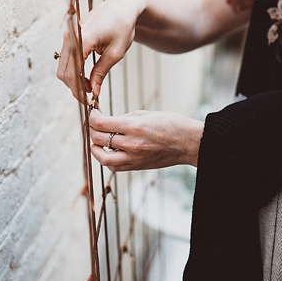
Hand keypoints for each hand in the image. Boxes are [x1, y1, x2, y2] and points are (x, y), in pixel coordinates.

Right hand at [56, 0, 144, 98]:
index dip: (78, 90)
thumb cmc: (122, 28)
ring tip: (90, 86)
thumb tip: (93, 92)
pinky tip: (86, 77)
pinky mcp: (70, 38)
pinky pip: (66, 59)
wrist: (121, 8)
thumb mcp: (115, 53)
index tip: (87, 102)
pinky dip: (74, 71)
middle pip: (63, 71)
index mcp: (83, 39)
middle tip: (90, 96)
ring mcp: (68, 37)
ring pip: (63, 67)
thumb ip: (101, 73)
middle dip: (75, 87)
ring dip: (74, 80)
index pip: (73, 72)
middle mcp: (70, 37)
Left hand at [89, 109, 203, 170]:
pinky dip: (107, 159)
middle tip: (95, 124)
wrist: (188, 143)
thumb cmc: (171, 124)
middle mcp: (132, 144)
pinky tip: (109, 151)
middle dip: (93, 129)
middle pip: (99, 139)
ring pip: (103, 158)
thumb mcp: (146, 114)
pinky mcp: (137, 167)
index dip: (93, 117)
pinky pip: (114, 167)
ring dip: (95, 148)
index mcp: (135, 127)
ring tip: (97, 140)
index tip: (93, 113)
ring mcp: (134, 158)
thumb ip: (125, 118)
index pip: (101, 124)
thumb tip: (107, 120)